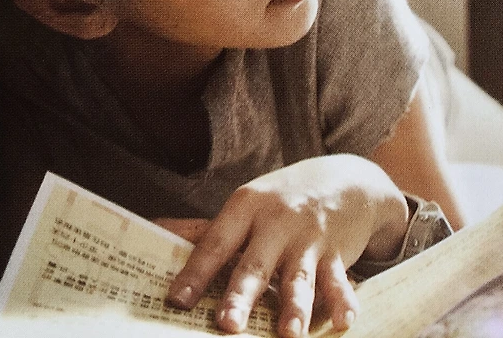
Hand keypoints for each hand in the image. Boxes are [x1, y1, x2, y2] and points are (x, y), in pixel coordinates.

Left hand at [160, 154, 409, 336]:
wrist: (350, 179)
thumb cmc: (286, 198)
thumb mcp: (249, 204)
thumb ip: (205, 228)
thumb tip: (153, 231)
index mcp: (247, 209)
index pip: (216, 243)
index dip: (195, 272)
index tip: (176, 300)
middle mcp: (277, 223)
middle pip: (255, 264)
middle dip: (242, 295)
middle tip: (227, 324)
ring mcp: (310, 240)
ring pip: (299, 278)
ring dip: (294, 307)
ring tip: (289, 334)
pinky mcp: (338, 254)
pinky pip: (339, 282)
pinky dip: (344, 301)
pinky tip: (344, 321)